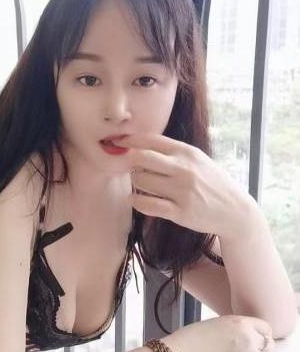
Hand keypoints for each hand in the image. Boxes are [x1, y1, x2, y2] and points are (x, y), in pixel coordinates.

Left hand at [114, 132, 255, 238]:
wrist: (234, 210)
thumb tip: (141, 147)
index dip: (130, 140)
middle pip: (142, 158)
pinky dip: (137, 202)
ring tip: (141, 185)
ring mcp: (182, 191)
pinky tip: (135, 200)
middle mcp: (184, 170)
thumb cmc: (212, 182)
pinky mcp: (180, 212)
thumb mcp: (198, 160)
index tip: (118, 142)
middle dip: (128, 161)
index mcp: (187, 153)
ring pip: (142, 182)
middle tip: (125, 165)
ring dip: (135, 183)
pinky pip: (148, 205)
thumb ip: (173, 153)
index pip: (152, 141)